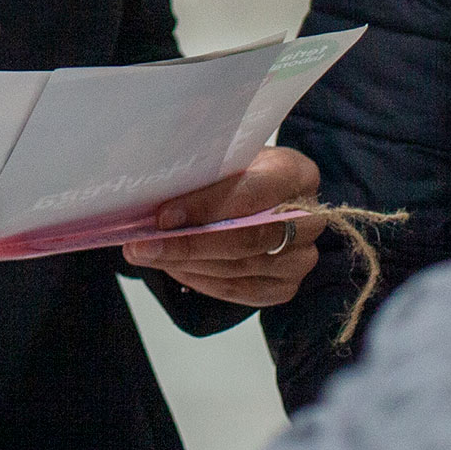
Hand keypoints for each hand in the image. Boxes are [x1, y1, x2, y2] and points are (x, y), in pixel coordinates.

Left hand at [120, 146, 322, 306]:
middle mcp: (308, 219)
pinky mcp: (285, 286)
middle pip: (247, 239)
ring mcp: (301, 258)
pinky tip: (174, 267)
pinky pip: (239, 291)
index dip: (206, 207)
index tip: (163, 216)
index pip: (251, 194)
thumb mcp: (227, 157)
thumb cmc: (241, 172)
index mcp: (296, 173)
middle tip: (142, 245)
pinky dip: (200, 281)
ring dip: (186, 264)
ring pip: (239, 269)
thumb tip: (153, 188)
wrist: (265, 196)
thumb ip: (202, 171)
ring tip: (147, 255)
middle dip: (188, 244)